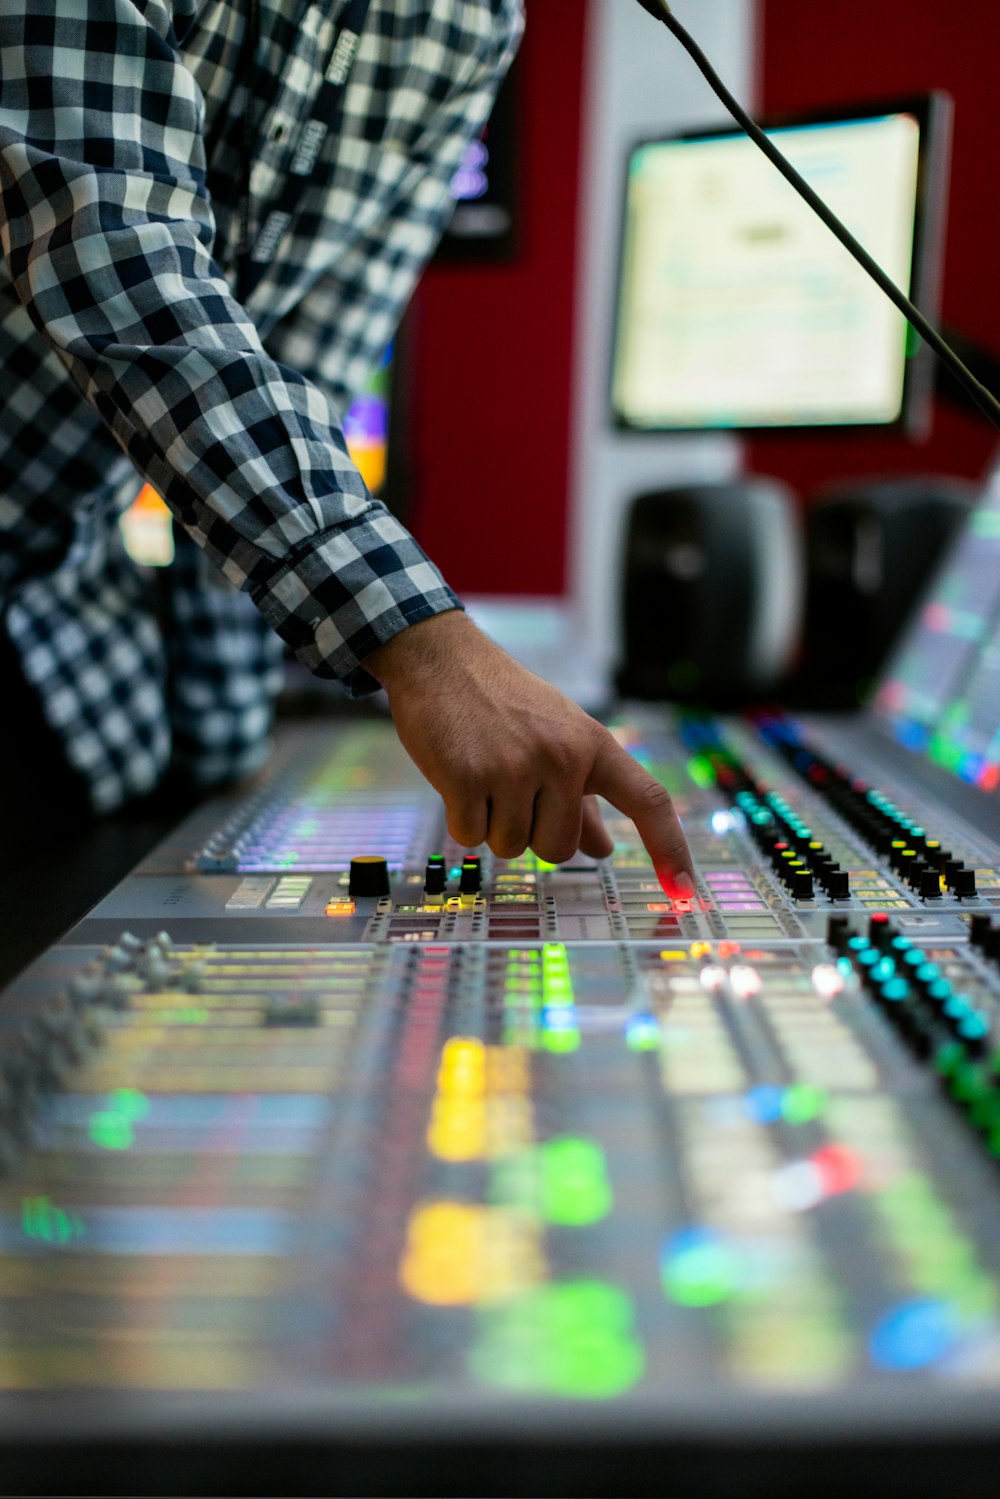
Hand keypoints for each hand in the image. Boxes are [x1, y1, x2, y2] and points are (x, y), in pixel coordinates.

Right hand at [363, 611, 694, 898]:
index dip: (670, 848)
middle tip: (512, 790)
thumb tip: (603, 850)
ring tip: (484, 774)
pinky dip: (462, 819)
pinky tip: (459, 777)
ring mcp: (513, 768)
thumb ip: (584, 796)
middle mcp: (561, 756)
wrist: (441, 660)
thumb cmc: (504, 702)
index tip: (684, 890)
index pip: (647, 800)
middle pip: (559, 849)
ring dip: (493, 824)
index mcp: (592, 744)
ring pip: (511, 847)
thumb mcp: (558, 736)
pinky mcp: (466, 778)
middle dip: (532, 834)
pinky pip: (471, 836)